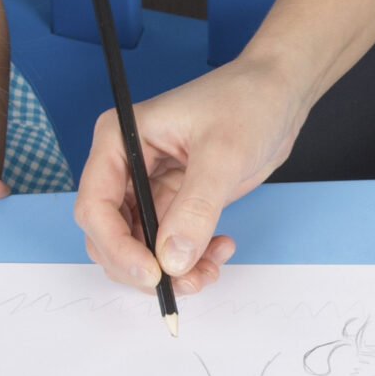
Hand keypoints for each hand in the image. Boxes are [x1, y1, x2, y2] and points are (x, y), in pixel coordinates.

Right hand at [73, 55, 308, 293]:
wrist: (278, 93)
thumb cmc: (247, 101)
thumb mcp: (223, 153)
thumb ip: (196, 208)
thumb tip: (172, 260)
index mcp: (119, 139)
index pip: (95, 205)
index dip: (116, 246)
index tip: (152, 273)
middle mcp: (125, 166)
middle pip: (109, 235)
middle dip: (143, 266)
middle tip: (186, 282)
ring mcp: (148, 187)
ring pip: (139, 248)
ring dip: (171, 270)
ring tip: (211, 268)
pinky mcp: (174, 202)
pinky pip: (168, 247)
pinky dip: (190, 260)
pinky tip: (221, 249)